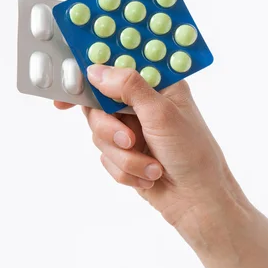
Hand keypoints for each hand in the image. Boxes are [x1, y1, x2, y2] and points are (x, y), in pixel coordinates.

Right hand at [55, 65, 247, 232]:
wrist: (198, 200)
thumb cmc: (193, 153)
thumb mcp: (162, 114)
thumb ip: (129, 88)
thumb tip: (96, 70)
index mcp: (159, 86)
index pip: (118, 68)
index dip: (91, 75)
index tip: (69, 90)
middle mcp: (144, 105)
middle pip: (98, 104)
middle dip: (110, 129)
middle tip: (128, 141)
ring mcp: (134, 130)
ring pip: (99, 134)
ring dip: (124, 156)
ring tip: (152, 166)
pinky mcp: (127, 155)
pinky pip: (105, 158)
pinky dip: (125, 170)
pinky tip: (149, 176)